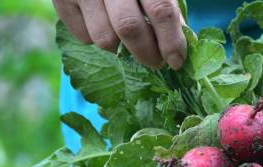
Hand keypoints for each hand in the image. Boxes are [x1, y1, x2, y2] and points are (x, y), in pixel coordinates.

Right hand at [53, 0, 186, 68]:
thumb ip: (166, 7)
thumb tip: (179, 45)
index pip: (160, 10)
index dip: (171, 41)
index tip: (177, 61)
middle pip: (129, 28)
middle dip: (146, 54)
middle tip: (155, 62)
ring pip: (104, 38)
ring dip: (120, 49)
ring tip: (127, 41)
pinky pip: (83, 36)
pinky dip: (97, 39)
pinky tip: (103, 25)